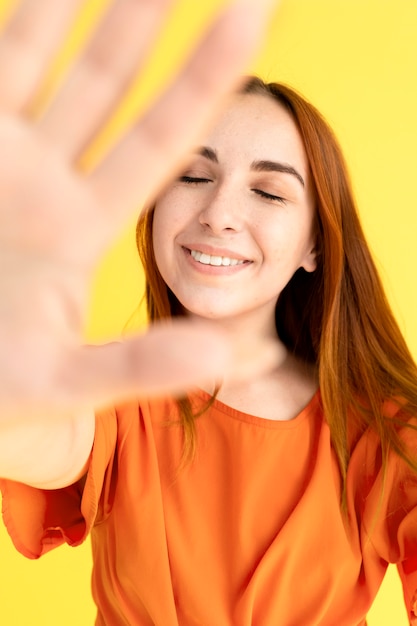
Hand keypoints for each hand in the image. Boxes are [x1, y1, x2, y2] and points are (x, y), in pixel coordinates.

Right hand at [0, 0, 277, 415]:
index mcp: (84, 226)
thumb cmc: (3, 390)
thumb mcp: (68, 382)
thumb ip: (141, 367)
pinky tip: (14, 2)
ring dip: (59, 7)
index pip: (162, 139)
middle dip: (139, 19)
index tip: (252, 11)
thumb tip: (225, 353)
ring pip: (32, 61)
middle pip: (103, 82)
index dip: (206, 76)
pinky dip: (2, 37)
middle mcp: (45, 182)